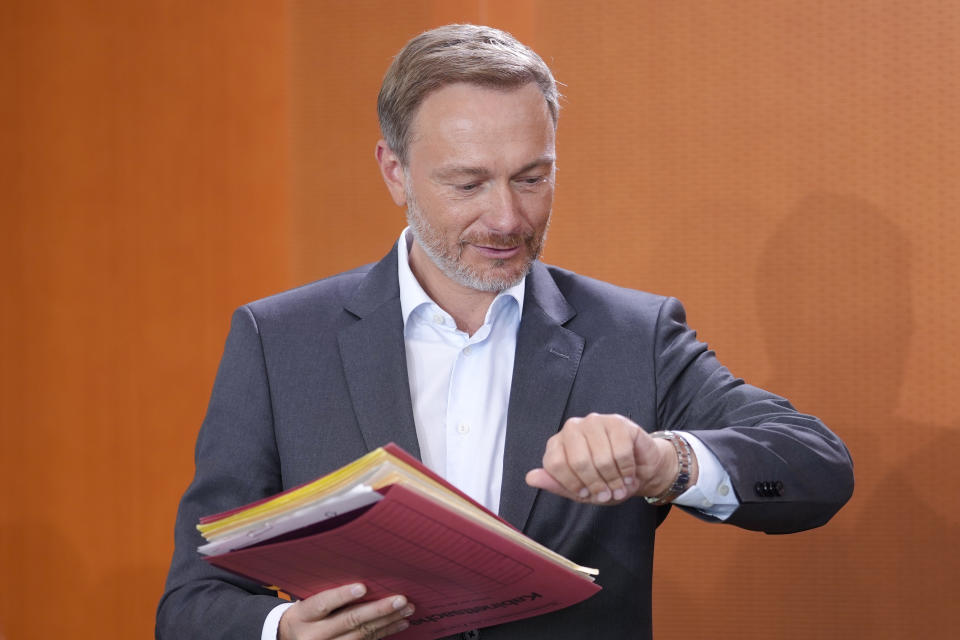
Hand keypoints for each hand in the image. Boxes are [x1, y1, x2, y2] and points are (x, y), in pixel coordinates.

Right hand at [278, 583, 413, 639]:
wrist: (291, 638)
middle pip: (348, 621)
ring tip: (406, 609)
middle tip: (400, 599)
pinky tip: (399, 623)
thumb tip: (364, 577)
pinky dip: (385, 632)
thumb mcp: (307, 603)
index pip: (323, 603)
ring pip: (362, 634)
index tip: (363, 587)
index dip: (342, 595)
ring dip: (388, 621)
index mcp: (303, 615)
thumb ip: (329, 593)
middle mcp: (314, 635)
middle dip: (378, 610)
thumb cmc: (306, 613)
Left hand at [525, 413, 687, 504]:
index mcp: (558, 444)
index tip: (585, 494)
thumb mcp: (580, 490)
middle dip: (596, 485)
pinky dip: (627, 470)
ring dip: (614, 480)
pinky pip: (621, 452)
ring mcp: (595, 421)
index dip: (573, 485)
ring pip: (602, 458)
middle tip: (608, 493)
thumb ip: (556, 484)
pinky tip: (629, 474)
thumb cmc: (607, 480)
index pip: (555, 465)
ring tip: (620, 486)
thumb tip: (530, 478)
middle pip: (579, 462)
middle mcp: (572, 428)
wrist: (640, 470)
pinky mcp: (618, 422)